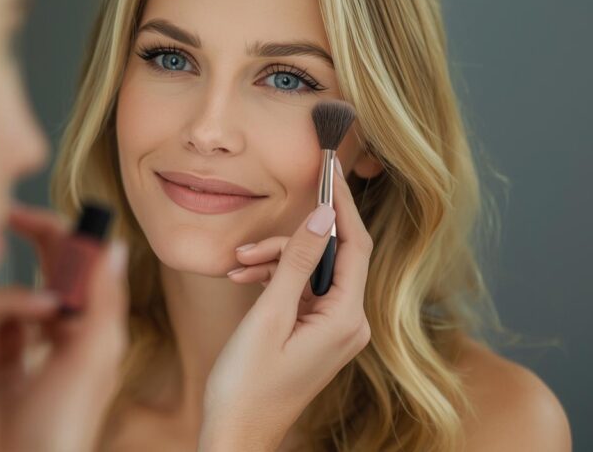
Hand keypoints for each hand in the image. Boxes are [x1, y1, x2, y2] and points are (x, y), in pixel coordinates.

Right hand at [0, 204, 128, 451]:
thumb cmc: (68, 420)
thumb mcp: (97, 352)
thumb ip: (104, 297)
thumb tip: (115, 246)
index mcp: (74, 331)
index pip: (70, 272)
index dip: (67, 241)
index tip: (63, 216)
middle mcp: (37, 332)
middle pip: (36, 269)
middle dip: (35, 238)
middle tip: (19, 214)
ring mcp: (0, 342)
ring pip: (4, 290)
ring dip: (29, 292)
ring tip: (50, 310)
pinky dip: (6, 305)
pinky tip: (30, 322)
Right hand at [200, 160, 372, 451]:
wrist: (237, 433)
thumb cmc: (248, 384)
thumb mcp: (269, 316)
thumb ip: (296, 262)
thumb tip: (322, 215)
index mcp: (347, 319)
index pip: (356, 244)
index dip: (341, 203)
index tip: (330, 167)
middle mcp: (349, 323)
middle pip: (329, 256)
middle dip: (288, 242)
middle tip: (248, 244)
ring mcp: (334, 329)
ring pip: (310, 271)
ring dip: (274, 261)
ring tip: (237, 267)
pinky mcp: (316, 333)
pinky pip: (301, 290)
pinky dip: (274, 280)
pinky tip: (244, 277)